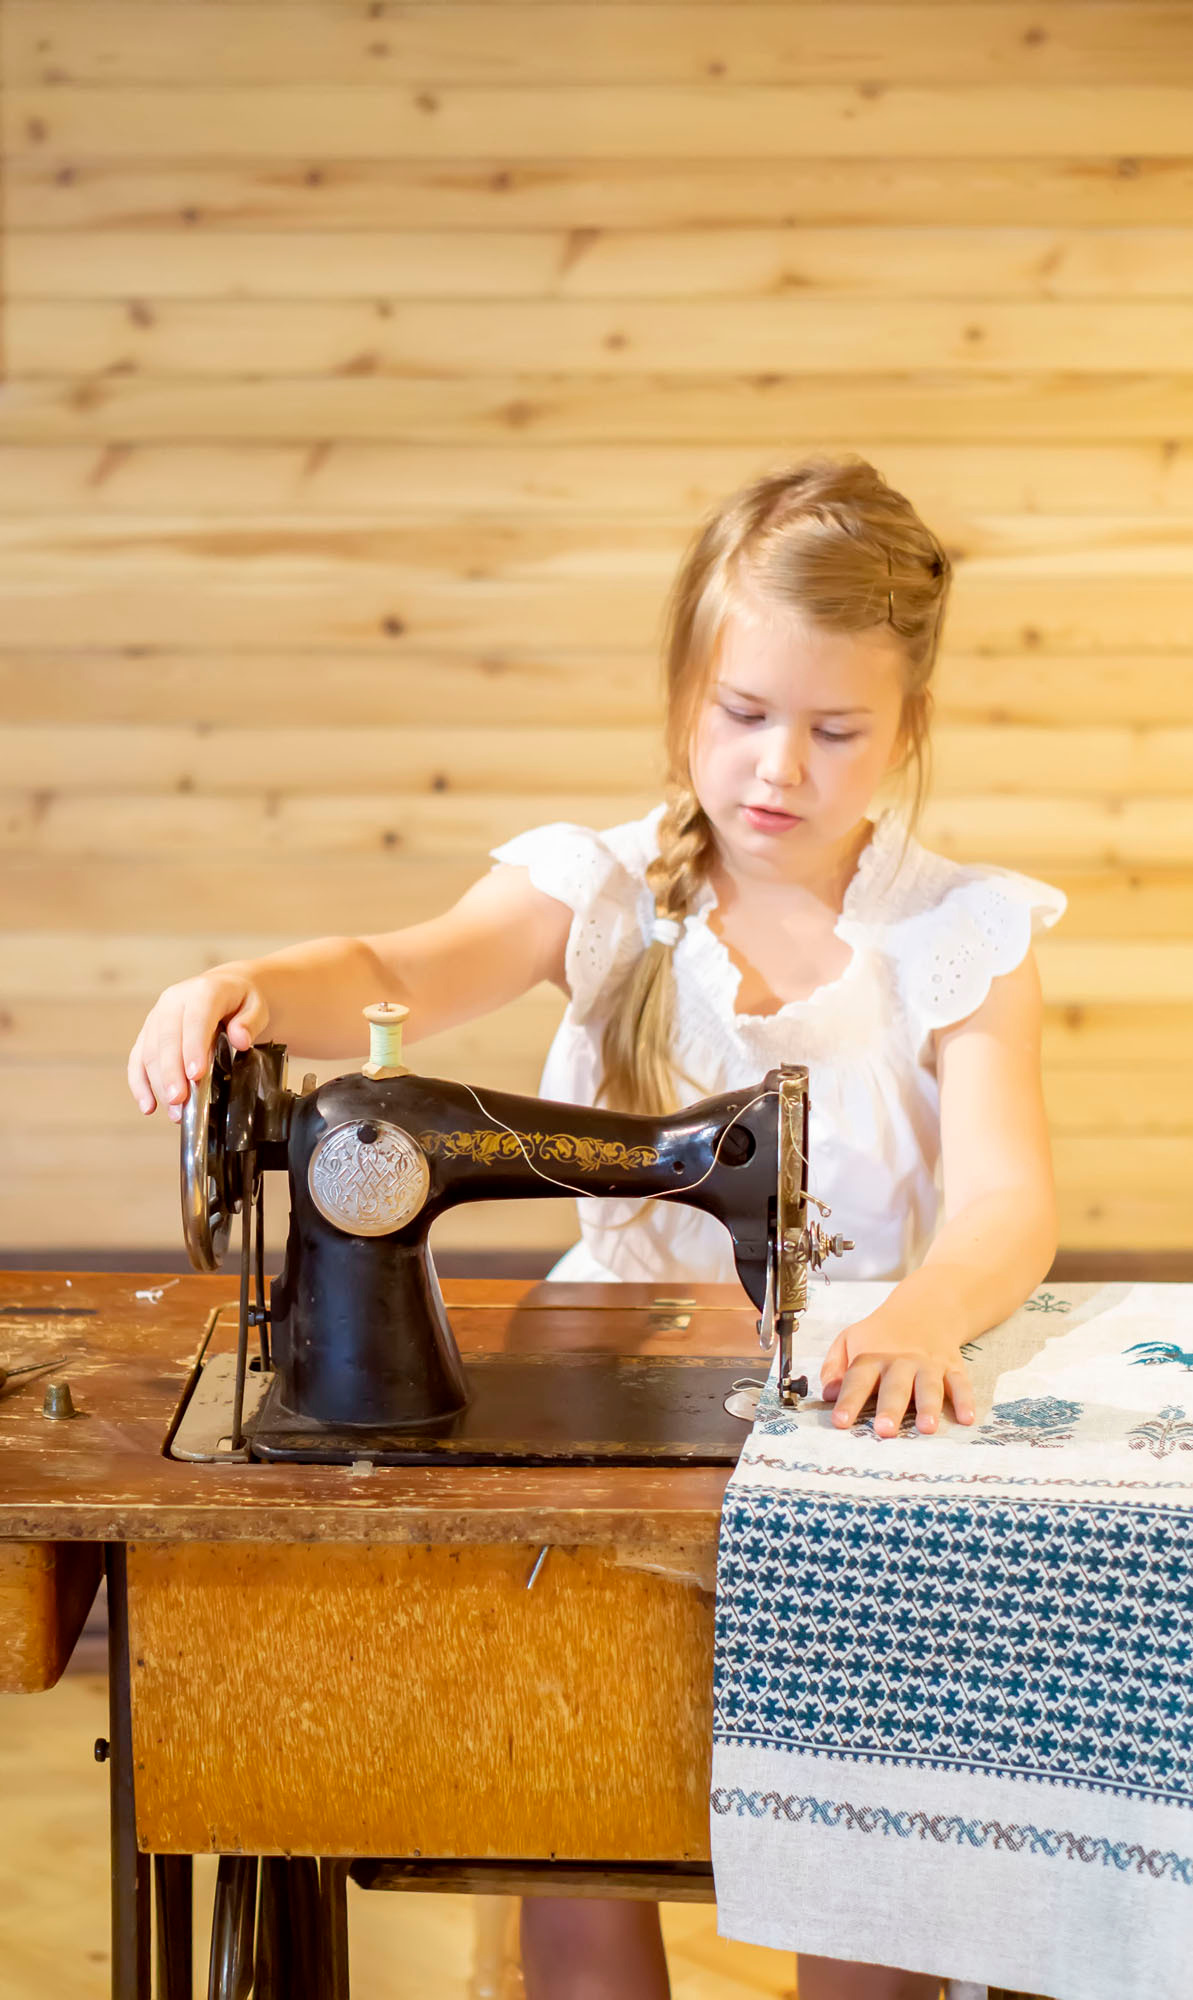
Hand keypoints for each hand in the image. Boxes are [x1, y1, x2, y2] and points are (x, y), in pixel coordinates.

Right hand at [127, 970, 268, 1122]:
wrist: (225, 989)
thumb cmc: (241, 1002)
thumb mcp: (256, 1007)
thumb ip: (250, 1022)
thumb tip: (240, 1039)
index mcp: (202, 991)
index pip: (195, 1019)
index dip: (193, 1047)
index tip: (196, 1075)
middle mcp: (174, 1001)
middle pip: (167, 1038)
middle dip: (171, 1072)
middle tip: (179, 1099)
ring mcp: (157, 1017)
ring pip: (149, 1051)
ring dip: (159, 1083)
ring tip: (175, 1111)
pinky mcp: (148, 1033)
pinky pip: (137, 1059)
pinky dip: (140, 1084)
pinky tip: (149, 1106)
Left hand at [819, 1313, 975, 1437]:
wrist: (924, 1310)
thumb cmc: (880, 1336)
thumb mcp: (849, 1340)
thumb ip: (834, 1368)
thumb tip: (828, 1394)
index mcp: (872, 1357)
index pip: (857, 1380)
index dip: (848, 1401)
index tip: (840, 1423)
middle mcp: (901, 1362)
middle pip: (895, 1387)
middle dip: (890, 1408)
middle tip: (885, 1430)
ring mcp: (929, 1365)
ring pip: (929, 1386)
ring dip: (928, 1407)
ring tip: (926, 1428)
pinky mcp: (952, 1367)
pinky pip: (960, 1383)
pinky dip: (965, 1400)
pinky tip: (967, 1418)